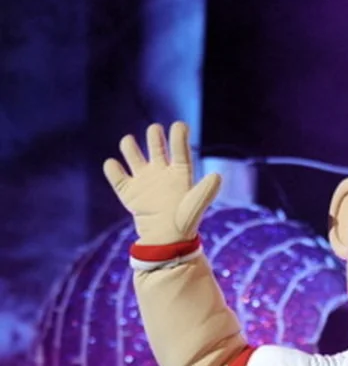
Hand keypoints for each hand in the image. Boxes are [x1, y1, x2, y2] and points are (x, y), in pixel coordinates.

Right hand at [103, 122, 220, 244]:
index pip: (180, 149)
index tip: (179, 125)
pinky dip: (112, 169)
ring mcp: (144, 180)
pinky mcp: (128, 191)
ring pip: (134, 155)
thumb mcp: (196, 205)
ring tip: (128, 141)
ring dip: (130, 146)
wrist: (166, 240)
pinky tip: (113, 164)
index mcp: (180, 173)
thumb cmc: (185, 222)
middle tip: (155, 129)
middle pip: (156, 146)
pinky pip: (117, 176)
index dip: (179, 136)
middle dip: (154, 135)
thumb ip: (206, 191)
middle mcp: (162, 172)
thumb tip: (217, 176)